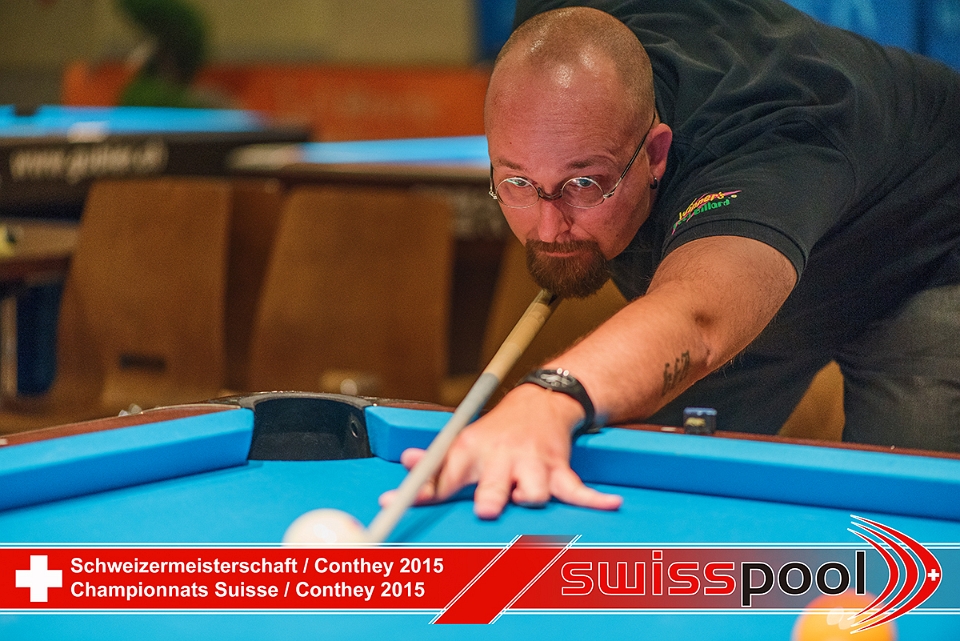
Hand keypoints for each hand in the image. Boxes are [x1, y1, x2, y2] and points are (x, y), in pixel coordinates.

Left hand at [379, 384, 622, 518]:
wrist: (539, 403)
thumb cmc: (493, 434)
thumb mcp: (460, 442)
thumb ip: (435, 464)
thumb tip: (407, 464)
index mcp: (472, 452)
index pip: (443, 473)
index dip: (422, 489)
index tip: (396, 501)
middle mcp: (501, 459)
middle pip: (496, 483)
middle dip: (494, 495)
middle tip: (488, 507)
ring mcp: (532, 465)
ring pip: (536, 491)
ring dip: (533, 498)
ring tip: (528, 499)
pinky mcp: (559, 471)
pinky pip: (578, 490)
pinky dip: (595, 499)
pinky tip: (610, 505)